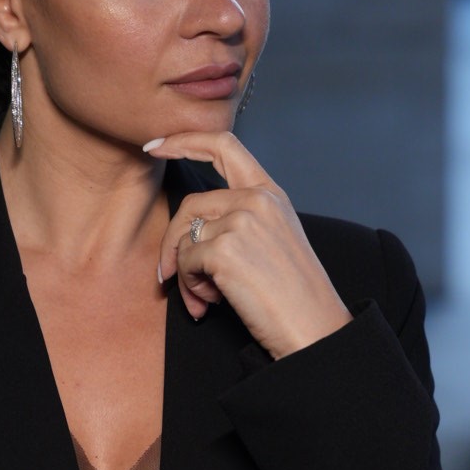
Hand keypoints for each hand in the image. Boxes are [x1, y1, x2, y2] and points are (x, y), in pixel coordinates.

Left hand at [145, 131, 351, 358]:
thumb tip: (186, 232)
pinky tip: (212, 303)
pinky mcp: (225, 249)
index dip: (184, 141)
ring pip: (185, 238)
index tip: (155, 146)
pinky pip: (185, 262)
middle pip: (190, 205)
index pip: (223, 145)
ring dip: (187, 274)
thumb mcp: (272, 239)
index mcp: (271, 193)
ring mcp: (241, 221)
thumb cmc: (293, 295)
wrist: (314, 329)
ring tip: (205, 299)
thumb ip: (238, 219)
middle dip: (173, 243)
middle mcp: (257, 200)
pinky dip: (191, 286)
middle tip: (170, 275)